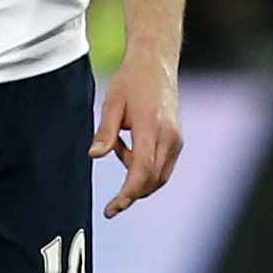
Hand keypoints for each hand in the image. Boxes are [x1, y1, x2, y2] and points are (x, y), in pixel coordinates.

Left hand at [93, 48, 185, 216]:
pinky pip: (163, 167)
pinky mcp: (178, 140)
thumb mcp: (111, 103)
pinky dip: (146, 169)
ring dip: (137, 177)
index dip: (128, 192)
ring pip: (159, 176)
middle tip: (112, 202)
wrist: (156, 63)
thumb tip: (94, 156)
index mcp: (151, 125)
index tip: (113, 208)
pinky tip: (130, 148)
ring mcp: (177, 139)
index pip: (142, 169)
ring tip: (120, 146)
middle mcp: (169, 135)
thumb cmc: (131, 81)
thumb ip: (105, 132)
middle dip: (132, 193)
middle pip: (152, 179)